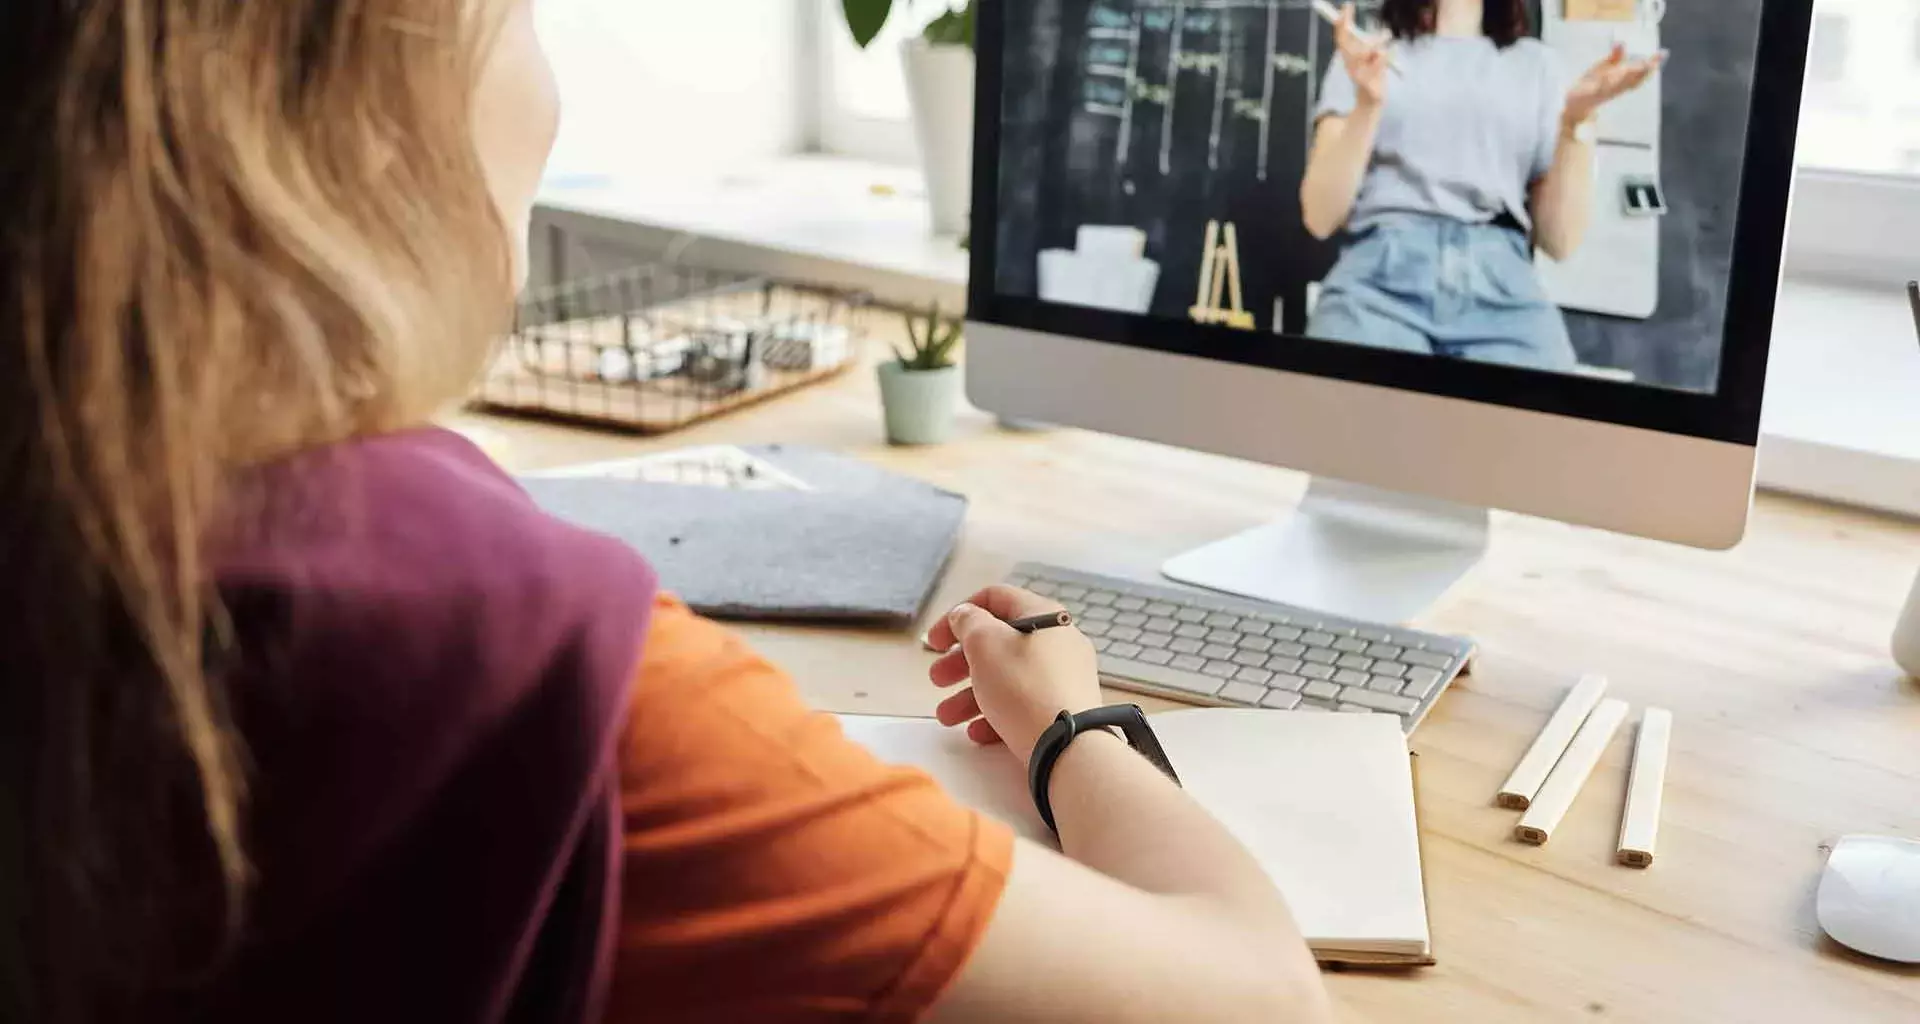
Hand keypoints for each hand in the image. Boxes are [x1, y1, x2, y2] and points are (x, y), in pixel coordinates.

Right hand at [925, 585, 1105, 762]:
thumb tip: (966, 615)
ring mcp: (1064, 677)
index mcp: (1042, 615)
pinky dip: (997, 714)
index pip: (994, 598)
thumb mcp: (985, 644)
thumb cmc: (1023, 686)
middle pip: (998, 643)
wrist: (1068, 745)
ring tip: (947, 717)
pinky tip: (977, 733)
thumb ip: (968, 622)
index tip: (934, 642)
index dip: (957, 616)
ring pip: (1007, 678)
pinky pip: (1024, 704)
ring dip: (970, 695)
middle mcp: (1058, 641)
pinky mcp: (1065, 709)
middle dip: (960, 662)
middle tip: (936, 679)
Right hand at [1334, 3, 1388, 109]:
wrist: (1371, 103)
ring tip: (1387, 34)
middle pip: (1346, 45)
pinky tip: (1392, 49)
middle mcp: (1350, 66)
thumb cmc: (1370, 76)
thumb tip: (1360, 21)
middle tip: (1354, 8)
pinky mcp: (1369, 86)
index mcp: (1348, 58)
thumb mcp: (1366, 57)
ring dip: (1376, 42)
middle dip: (1348, 26)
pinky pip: (1378, 66)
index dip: (1342, 22)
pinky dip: (1386, 56)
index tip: (1347, 5)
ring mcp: (1359, 76)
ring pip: (1364, 54)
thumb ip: (1364, 41)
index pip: (1340, 38)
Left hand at [1563, 44, 1663, 129]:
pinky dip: (1602, 85)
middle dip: (1644, 71)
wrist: (1573, 103)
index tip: (1663, 54)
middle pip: (1633, 80)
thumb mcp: (1604, 67)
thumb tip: (1621, 42)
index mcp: (1621, 80)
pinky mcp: (1590, 96)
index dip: (1652, 64)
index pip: (1640, 72)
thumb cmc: (1591, 84)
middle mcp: (1616, 87)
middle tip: (1654, 62)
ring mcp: (1603, 93)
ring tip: (1639, 67)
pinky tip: (1605, 76)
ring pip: (1619, 86)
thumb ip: (1614, 57)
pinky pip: (1598, 91)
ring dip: (1628, 78)